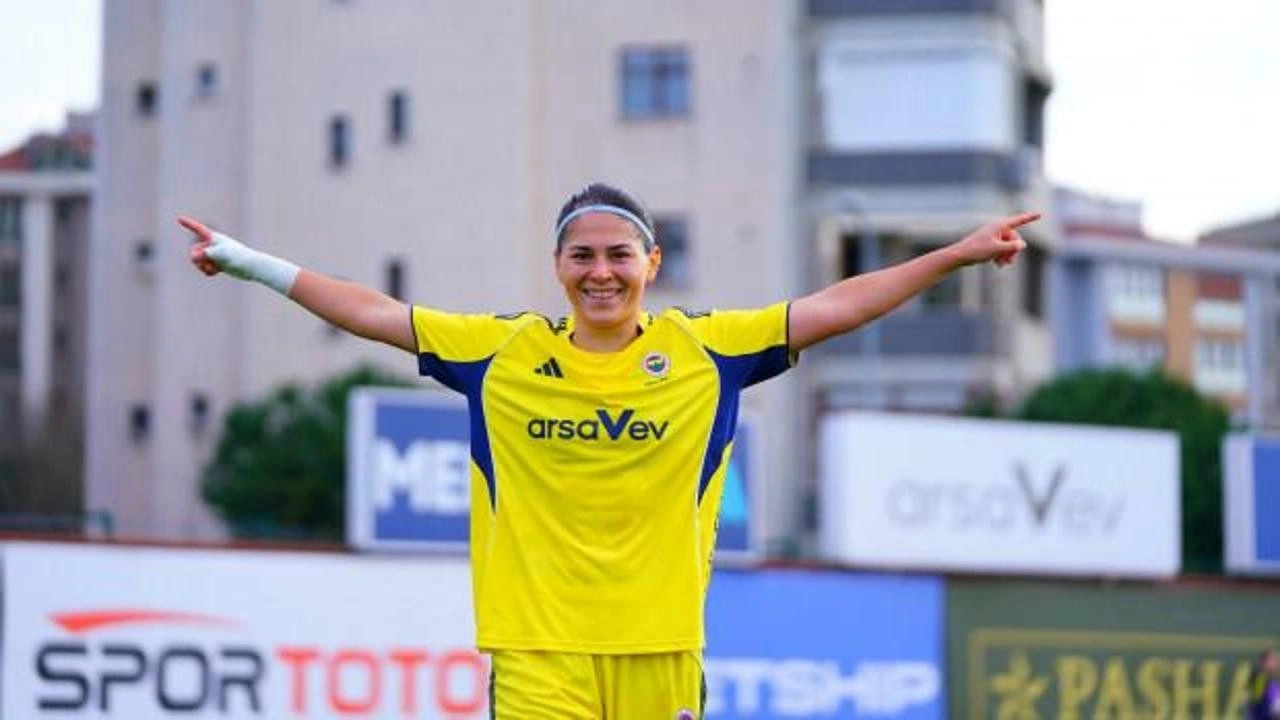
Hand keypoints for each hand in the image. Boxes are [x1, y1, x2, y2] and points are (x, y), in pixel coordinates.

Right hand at [176, 215, 299, 292]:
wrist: (251, 266)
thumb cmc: (237, 256)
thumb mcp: (219, 254)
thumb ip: (204, 254)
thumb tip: (194, 258)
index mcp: (213, 237)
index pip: (197, 229)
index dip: (188, 224)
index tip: (179, 218)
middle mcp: (212, 244)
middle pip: (193, 251)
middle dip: (198, 259)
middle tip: (209, 261)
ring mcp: (214, 254)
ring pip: (198, 262)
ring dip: (203, 267)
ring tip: (215, 267)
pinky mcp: (218, 264)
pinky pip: (205, 268)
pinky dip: (208, 271)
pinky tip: (217, 272)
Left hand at [951, 212, 1040, 267]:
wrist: (960, 256)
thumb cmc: (977, 250)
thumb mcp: (997, 249)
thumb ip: (1012, 247)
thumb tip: (1023, 244)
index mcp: (999, 226)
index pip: (1018, 221)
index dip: (1029, 218)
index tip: (1040, 214)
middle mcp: (997, 229)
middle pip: (1015, 238)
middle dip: (1014, 249)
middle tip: (1010, 260)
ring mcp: (994, 237)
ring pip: (1009, 245)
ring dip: (1009, 255)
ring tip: (1004, 264)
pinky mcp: (990, 244)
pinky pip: (1002, 249)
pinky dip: (1002, 256)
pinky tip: (999, 265)